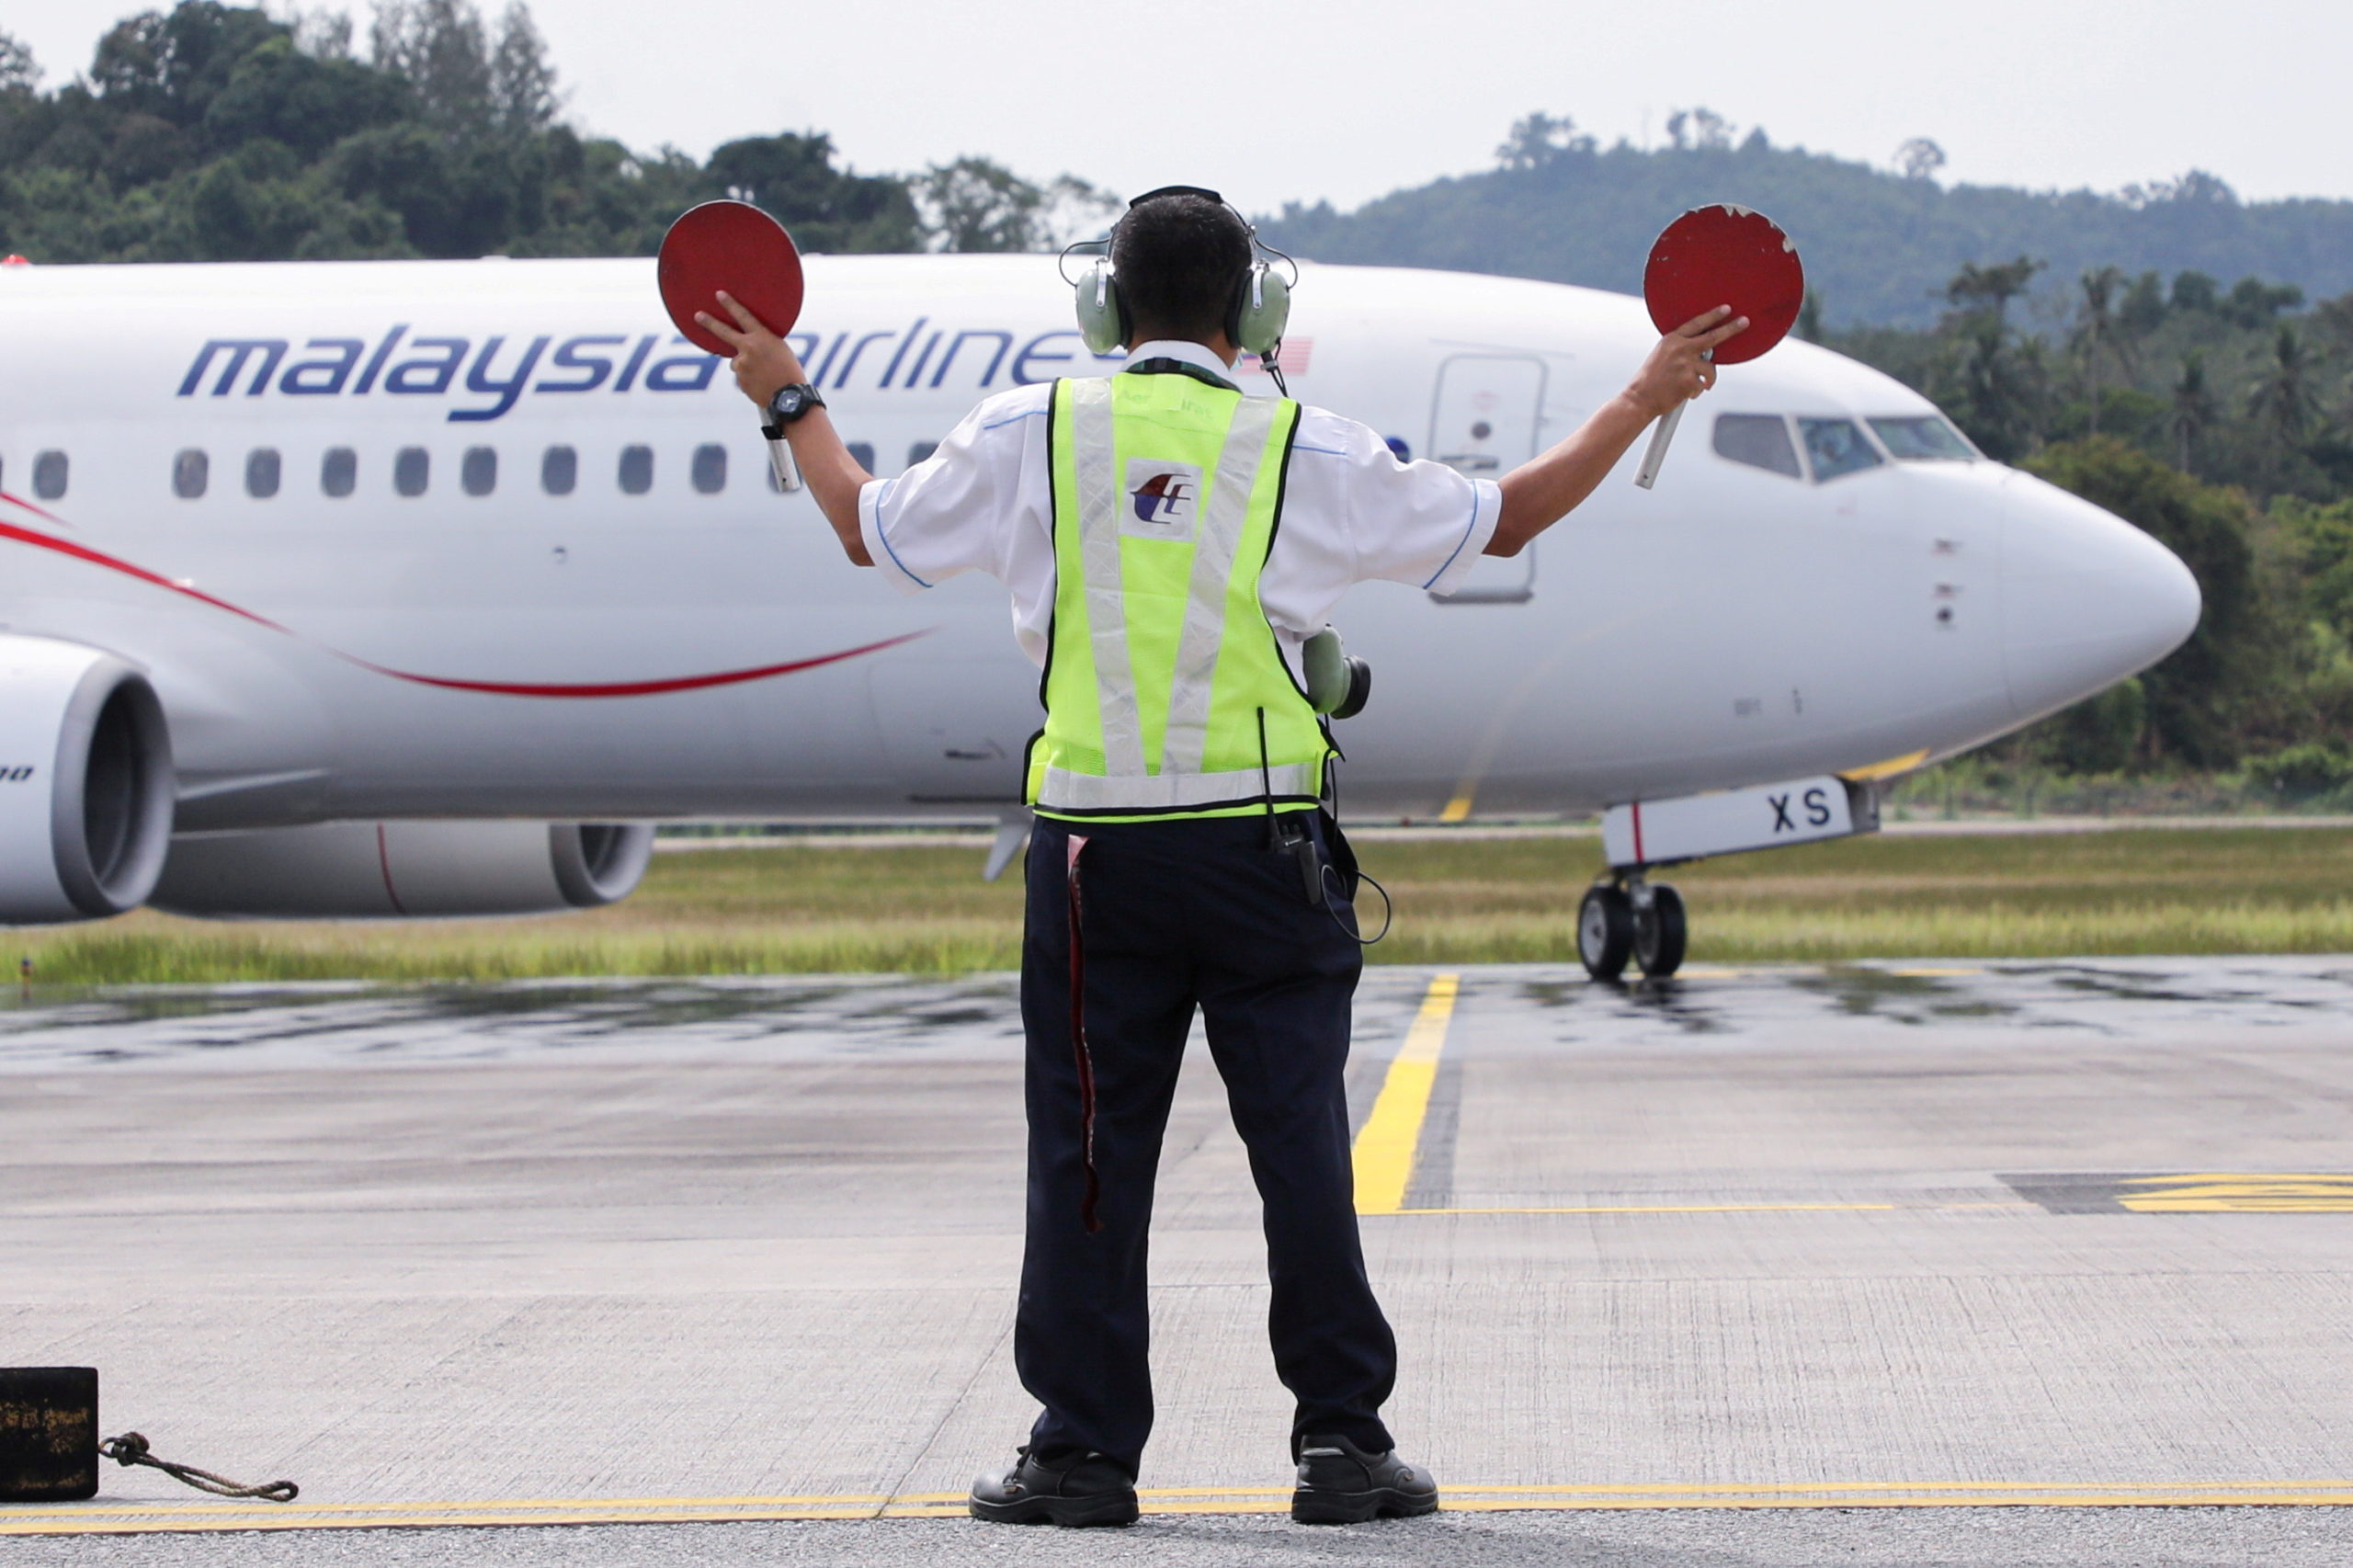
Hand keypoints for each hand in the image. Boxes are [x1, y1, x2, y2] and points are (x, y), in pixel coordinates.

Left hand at [694, 291, 806, 409]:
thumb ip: (761, 344)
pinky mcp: (740, 380)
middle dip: (709, 322)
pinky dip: (750, 380)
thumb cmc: (790, 372)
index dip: (730, 304)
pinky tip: (763, 384)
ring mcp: (741, 365)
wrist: (789, 398)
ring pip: (738, 362)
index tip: (719, 294)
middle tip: (698, 315)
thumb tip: (744, 347)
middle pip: (724, 332)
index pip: (742, 316)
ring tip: (765, 375)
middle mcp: (748, 348)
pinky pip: (742, 377)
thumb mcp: (780, 350)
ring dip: (747, 366)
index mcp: (762, 337)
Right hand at [1625, 306, 1749, 420]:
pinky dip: (1696, 391)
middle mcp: (1680, 349)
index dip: (1713, 315)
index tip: (1726, 309)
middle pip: (1713, 337)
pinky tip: (1683, 393)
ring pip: (1710, 368)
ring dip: (1706, 378)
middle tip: (1744, 321)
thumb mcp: (1662, 355)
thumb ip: (1681, 348)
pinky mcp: (1690, 381)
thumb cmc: (1650, 380)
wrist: (1639, 399)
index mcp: (1672, 340)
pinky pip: (1704, 384)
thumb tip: (1706, 348)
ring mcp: (1686, 365)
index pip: (1697, 324)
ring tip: (1691, 385)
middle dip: (1731, 328)